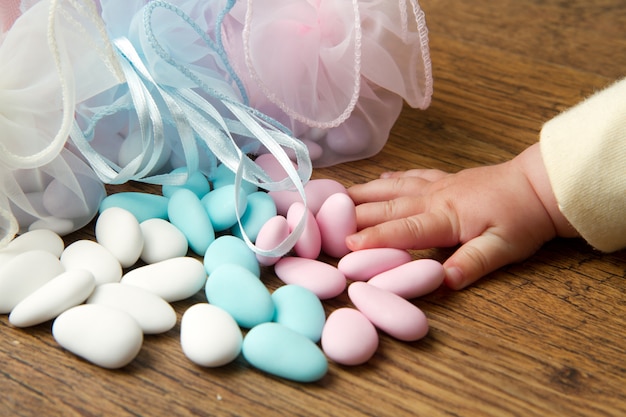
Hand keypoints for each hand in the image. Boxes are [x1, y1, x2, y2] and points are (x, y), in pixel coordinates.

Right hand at [346, 143, 577, 288]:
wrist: (540, 184)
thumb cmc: (523, 218)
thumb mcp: (504, 248)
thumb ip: (471, 263)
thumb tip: (444, 283)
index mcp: (445, 216)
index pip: (402, 229)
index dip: (372, 238)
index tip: (344, 243)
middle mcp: (434, 197)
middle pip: (386, 206)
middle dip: (353, 214)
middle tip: (322, 218)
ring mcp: (437, 185)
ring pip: (392, 187)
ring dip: (362, 193)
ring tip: (335, 195)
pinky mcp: (444, 179)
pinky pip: (410, 175)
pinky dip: (390, 178)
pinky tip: (377, 179)